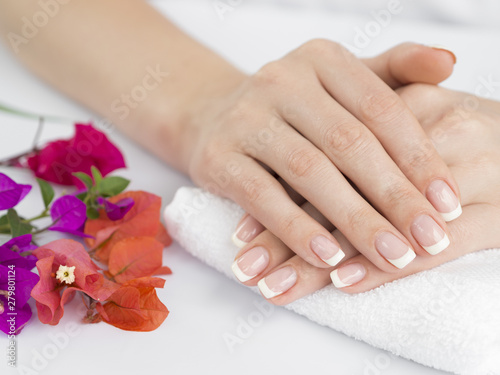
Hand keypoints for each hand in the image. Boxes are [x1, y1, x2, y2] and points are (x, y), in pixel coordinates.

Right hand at [232, 84, 499, 302]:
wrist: (211, 117)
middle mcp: (281, 81)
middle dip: (394, 197)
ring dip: (354, 220)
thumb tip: (448, 63)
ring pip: (309, 172)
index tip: (446, 204)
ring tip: (391, 256)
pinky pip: (262, 198)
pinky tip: (328, 257)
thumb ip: (393, 71)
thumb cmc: (289, 107)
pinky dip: (297, 230)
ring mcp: (245, 118)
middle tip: (428, 239)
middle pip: (349, 143)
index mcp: (321, 60)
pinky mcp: (217, 157)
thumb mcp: (338, 83)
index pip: (380, 108)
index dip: (418, 158)